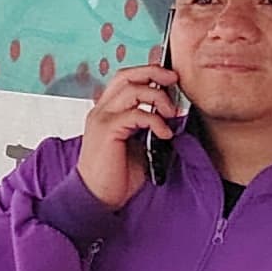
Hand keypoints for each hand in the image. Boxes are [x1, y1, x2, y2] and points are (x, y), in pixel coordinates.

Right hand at [76, 63, 185, 209]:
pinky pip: (136, 114)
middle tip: (174, 80)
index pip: (125, 79)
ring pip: (132, 90)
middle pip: (126, 76)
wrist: (97, 198)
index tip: (170, 79)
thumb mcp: (139, 146)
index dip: (148, 73)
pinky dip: (155, 120)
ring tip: (171, 113)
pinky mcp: (107, 131)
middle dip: (154, 72)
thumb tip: (173, 117)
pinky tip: (164, 133)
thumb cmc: (117, 176)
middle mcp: (101, 111)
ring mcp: (102, 119)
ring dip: (158, 97)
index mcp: (107, 112)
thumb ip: (150, 128)